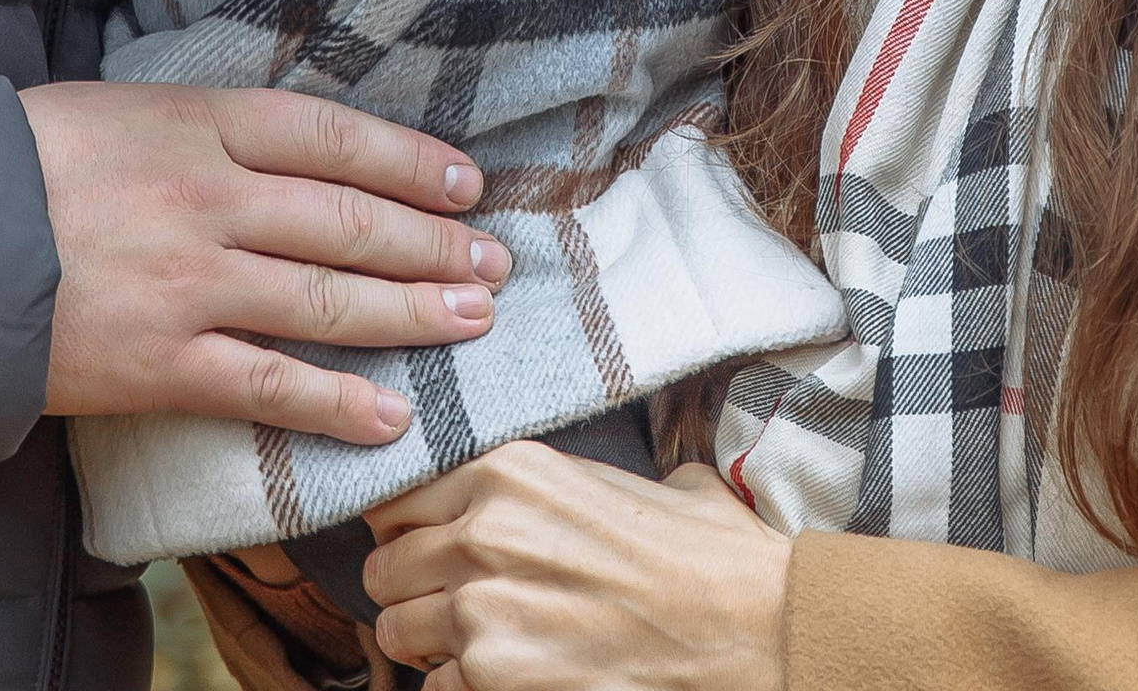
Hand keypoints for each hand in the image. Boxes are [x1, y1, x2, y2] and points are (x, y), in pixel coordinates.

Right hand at [20, 81, 512, 441]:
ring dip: (412, 313)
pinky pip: (269, 385)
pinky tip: (392, 412)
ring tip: (472, 321)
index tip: (465, 183)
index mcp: (204, 122)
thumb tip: (290, 146)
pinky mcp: (161, 363)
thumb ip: (211, 129)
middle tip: (493, 262)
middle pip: (350, 220)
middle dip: (433, 243)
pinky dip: (338, 403)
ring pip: (328, 300)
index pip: (336, 137)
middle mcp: (212, 198)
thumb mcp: (128, 107)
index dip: (410, 160)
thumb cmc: (26, 158)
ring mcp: (191, 284)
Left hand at [363, 441, 789, 690]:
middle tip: (457, 605)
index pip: (398, 495)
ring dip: (429, 645)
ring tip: (482, 646)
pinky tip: (511, 678)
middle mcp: (482, 530)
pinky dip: (462, 689)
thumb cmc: (700, 556)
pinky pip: (436, 690)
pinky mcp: (495, 677)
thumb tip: (541, 494)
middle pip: (384, 566)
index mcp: (509, 469)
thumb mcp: (625, 482)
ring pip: (394, 631)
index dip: (411, 528)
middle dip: (413, 590)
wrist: (753, 627)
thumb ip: (559, 483)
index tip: (428, 546)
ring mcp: (482, 608)